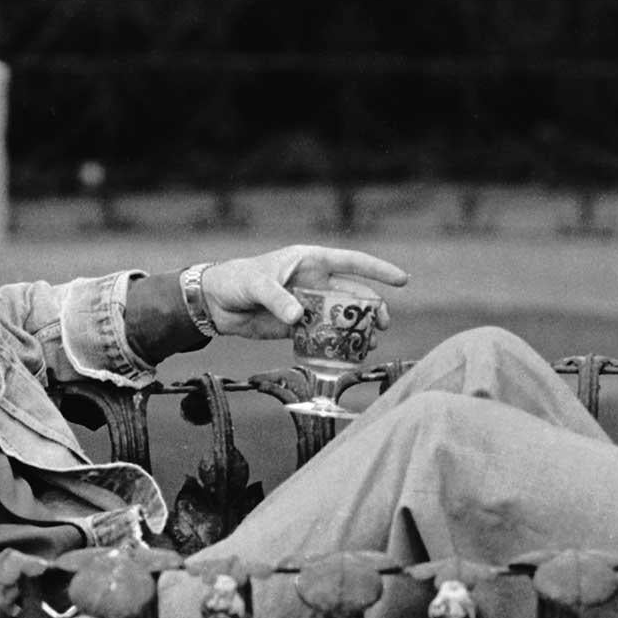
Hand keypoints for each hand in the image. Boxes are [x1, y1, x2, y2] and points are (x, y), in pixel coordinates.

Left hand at [197, 245, 407, 339]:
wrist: (215, 303)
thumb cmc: (236, 280)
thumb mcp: (257, 284)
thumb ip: (278, 299)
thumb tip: (299, 318)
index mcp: (311, 261)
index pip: (352, 263)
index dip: (378, 270)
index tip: (402, 280)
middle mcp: (314, 281)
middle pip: (352, 295)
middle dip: (372, 309)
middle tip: (383, 325)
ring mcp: (308, 304)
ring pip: (340, 317)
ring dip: (356, 330)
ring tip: (370, 344)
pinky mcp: (297, 326)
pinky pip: (322, 335)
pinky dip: (335, 344)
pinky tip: (346, 356)